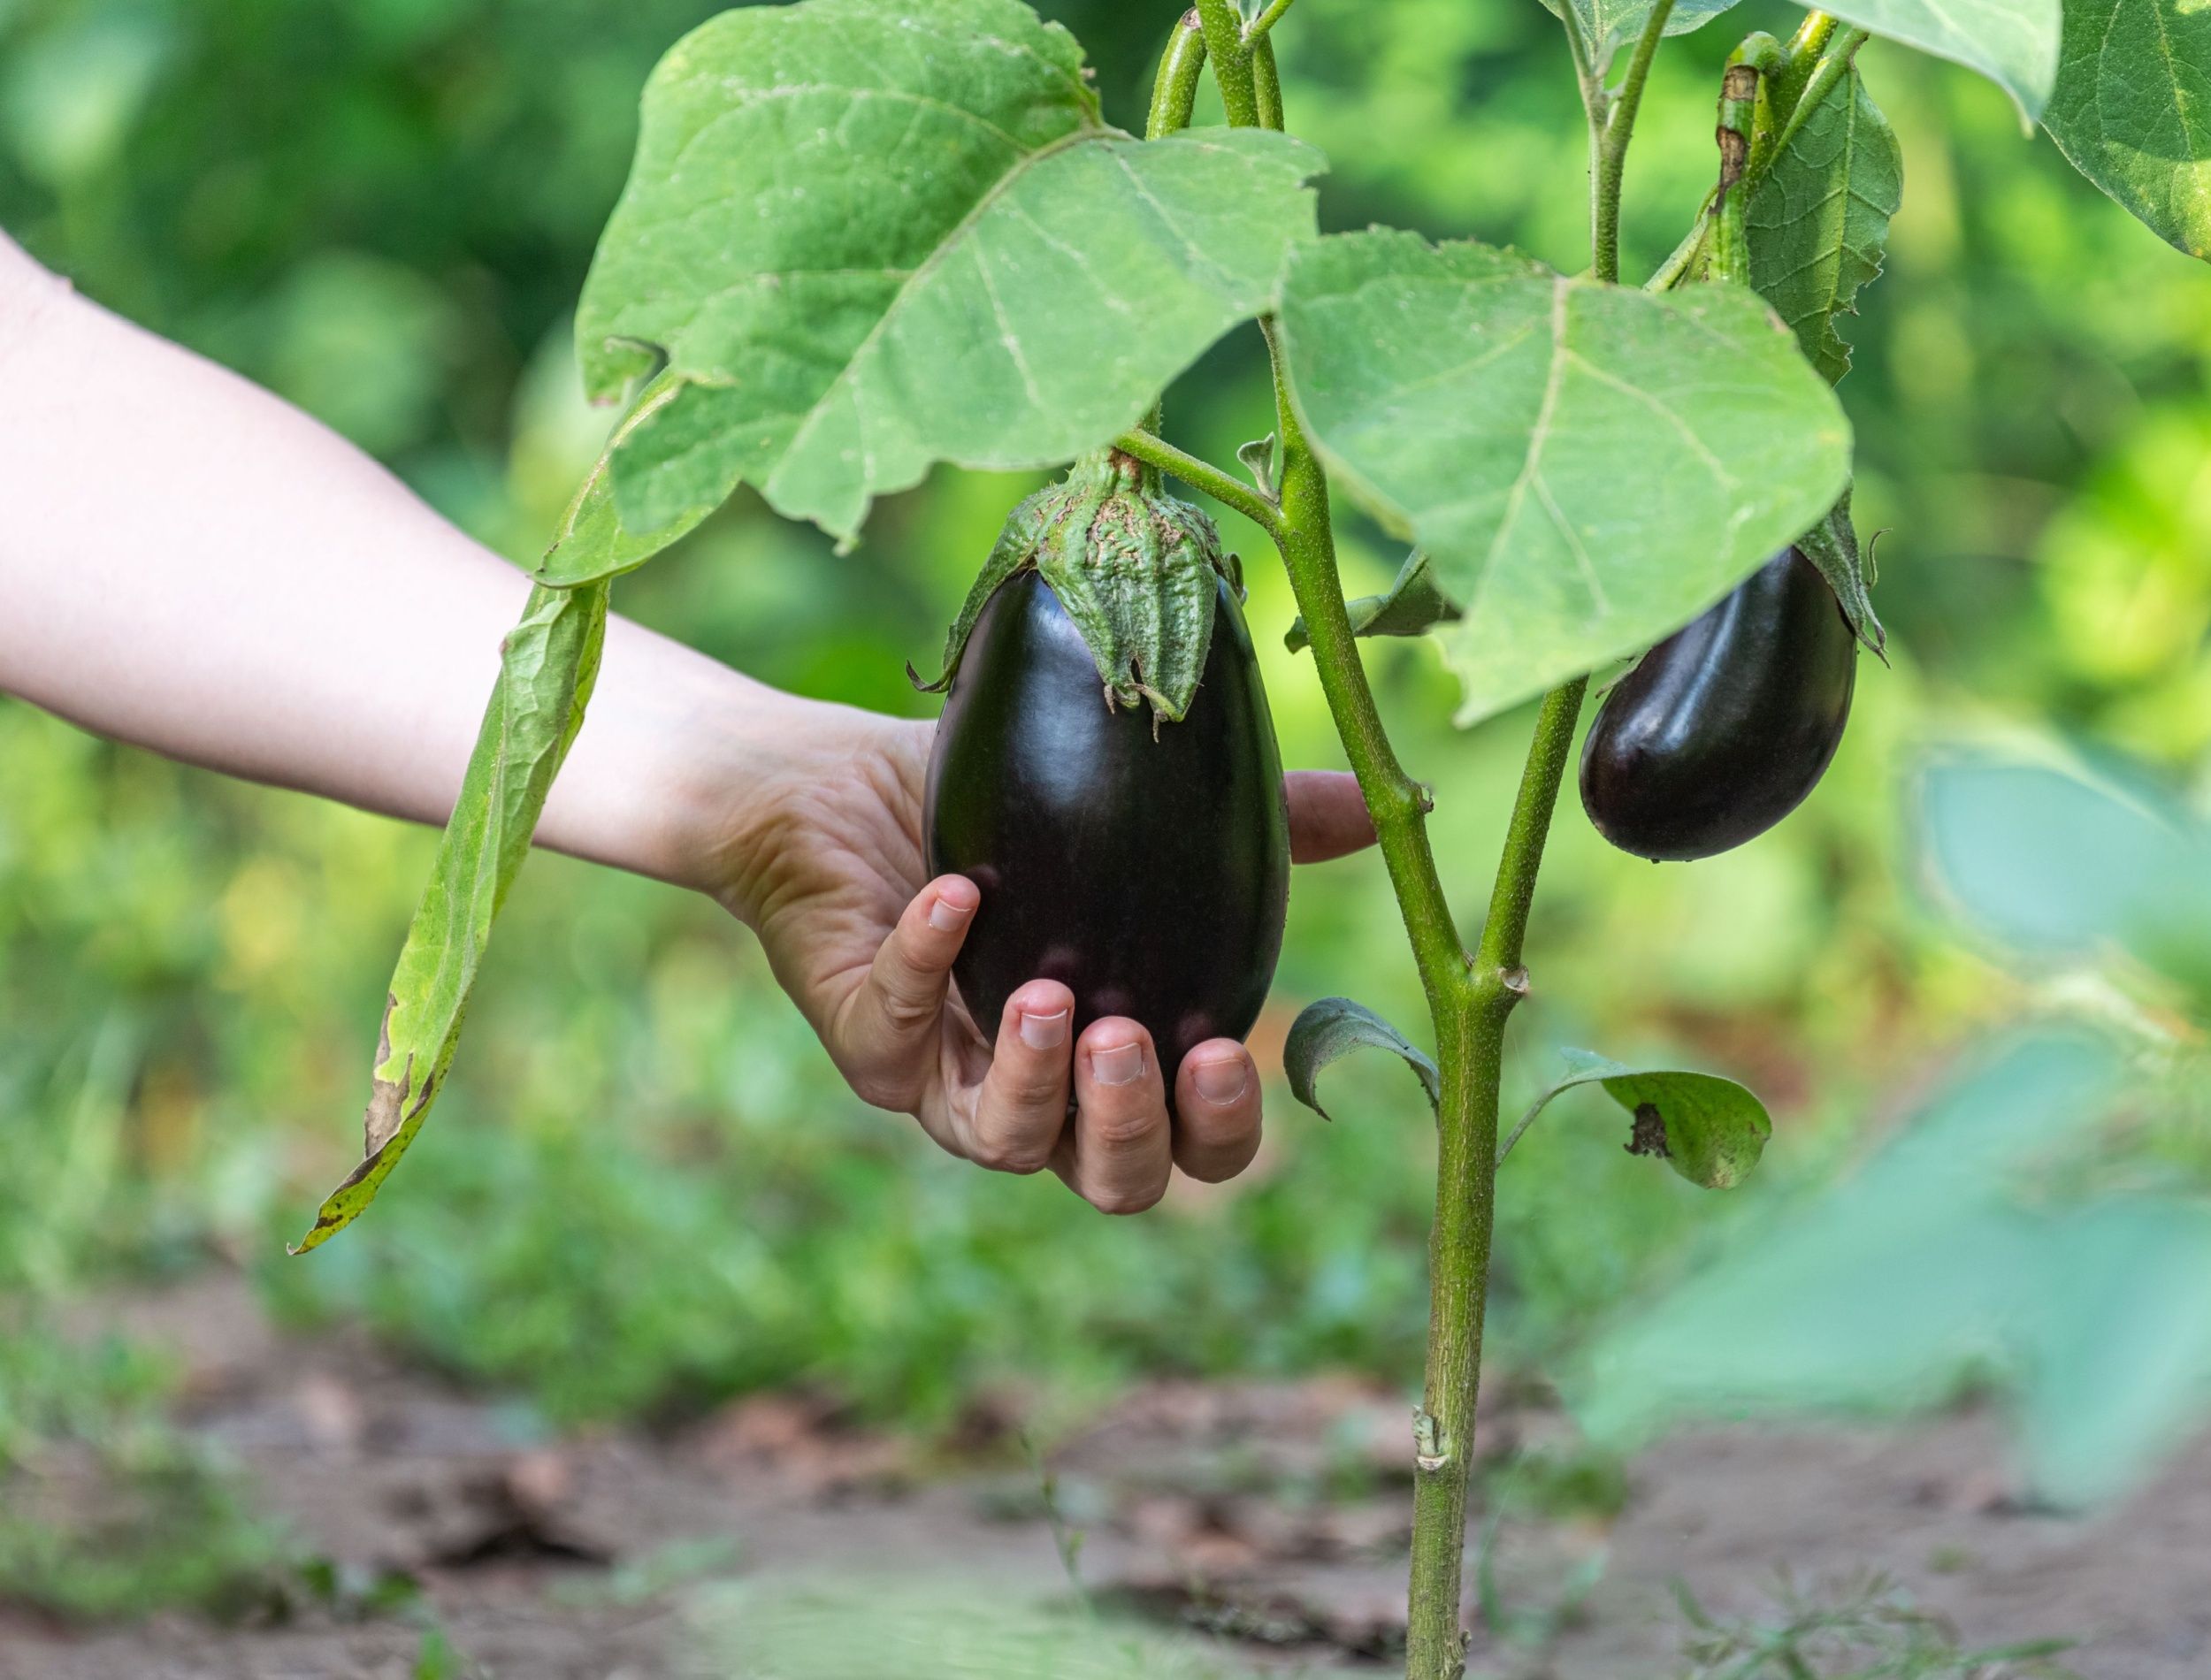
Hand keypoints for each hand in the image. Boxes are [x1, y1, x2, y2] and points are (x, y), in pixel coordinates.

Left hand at [714, 698, 1375, 1212]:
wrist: (838, 781)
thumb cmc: (995, 813)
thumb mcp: (1137, 815)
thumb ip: (1261, 827)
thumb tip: (1375, 814)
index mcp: (1114, 1064)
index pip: (1192, 1147)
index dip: (1217, 1130)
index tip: (1231, 1055)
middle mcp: (1037, 1094)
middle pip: (1111, 1182)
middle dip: (1131, 1128)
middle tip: (1130, 1039)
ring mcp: (946, 1077)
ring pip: (1001, 1144)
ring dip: (1036, 1082)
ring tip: (1052, 998)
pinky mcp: (866, 1037)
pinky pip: (895, 1028)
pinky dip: (927, 965)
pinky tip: (957, 899)